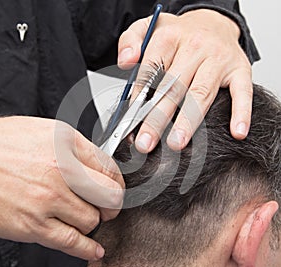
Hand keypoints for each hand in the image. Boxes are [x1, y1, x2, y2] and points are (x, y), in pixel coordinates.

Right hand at [0, 116, 123, 259]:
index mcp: (67, 144)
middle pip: (110, 196)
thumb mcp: (44, 131)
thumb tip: (95, 164)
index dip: (118, 182)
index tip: (115, 188)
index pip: (110, 168)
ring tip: (85, 218)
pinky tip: (92, 249)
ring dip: (92, 221)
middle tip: (107, 207)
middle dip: (112, 204)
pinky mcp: (33, 225)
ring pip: (92, 220)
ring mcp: (48, 199)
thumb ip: (74, 147)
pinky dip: (87, 249)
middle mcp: (62, 170)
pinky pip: (71, 242)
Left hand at [118, 9, 251, 151]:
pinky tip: (237, 132)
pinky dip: (241, 112)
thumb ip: (129, 41)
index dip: (138, 100)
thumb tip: (125, 62)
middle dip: (157, 118)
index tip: (129, 124)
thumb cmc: (179, 34)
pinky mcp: (240, 69)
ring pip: (200, 93)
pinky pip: (242, 92)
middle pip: (172, 87)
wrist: (213, 23)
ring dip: (188, 121)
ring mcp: (218, 59)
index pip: (150, 72)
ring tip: (176, 143)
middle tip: (145, 143)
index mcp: (169, 38)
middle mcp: (194, 47)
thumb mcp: (149, 27)